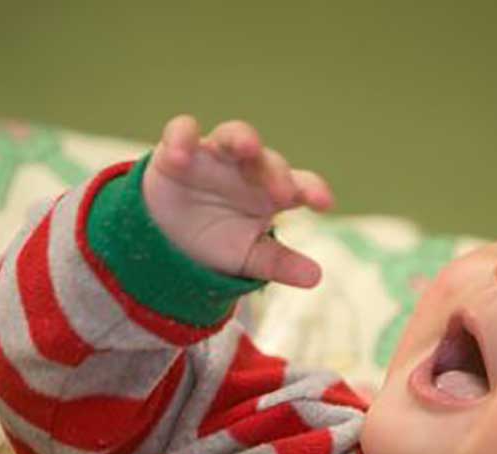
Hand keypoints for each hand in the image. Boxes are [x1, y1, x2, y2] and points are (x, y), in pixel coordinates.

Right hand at [142, 114, 334, 287]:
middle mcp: (248, 167)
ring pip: (231, 135)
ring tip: (246, 146)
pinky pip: (181, 132)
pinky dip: (181, 140)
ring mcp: (215, 155)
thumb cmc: (220, 240)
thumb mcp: (250, 258)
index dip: (312, 190)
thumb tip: (315, 277)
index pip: (301, 185)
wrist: (172, 238)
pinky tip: (179, 159)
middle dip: (276, 174)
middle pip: (268, 161)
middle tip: (284, 193)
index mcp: (273, 192)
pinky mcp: (177, 151)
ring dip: (240, 137)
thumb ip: (279, 263)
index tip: (324, 204)